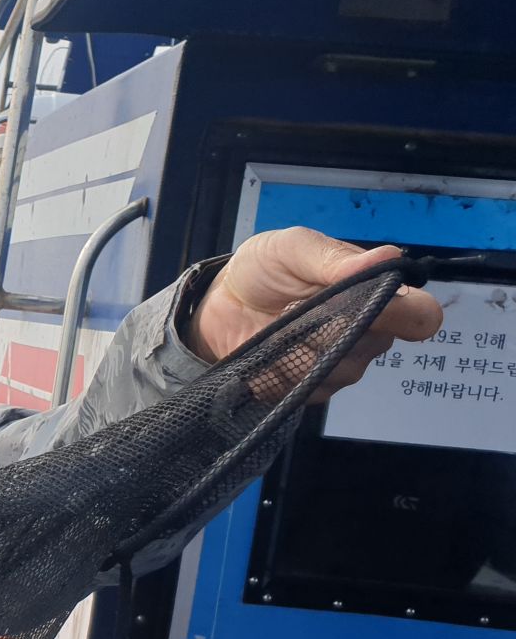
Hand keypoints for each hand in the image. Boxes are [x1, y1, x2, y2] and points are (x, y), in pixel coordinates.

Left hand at [187, 227, 443, 401]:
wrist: (218, 302)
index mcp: (375, 295)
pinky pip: (304, 389)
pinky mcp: (305, 390)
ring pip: (339, 370)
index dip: (407, 316)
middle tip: (298, 306)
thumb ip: (334, 257)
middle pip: (374, 345)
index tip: (375, 307)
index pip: (420, 316)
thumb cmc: (264, 269)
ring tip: (278, 323)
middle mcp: (366, 335)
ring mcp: (337, 367)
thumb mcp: (292, 248)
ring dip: (303, 347)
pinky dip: (279, 369)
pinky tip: (266, 349)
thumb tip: (389, 256)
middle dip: (334, 326)